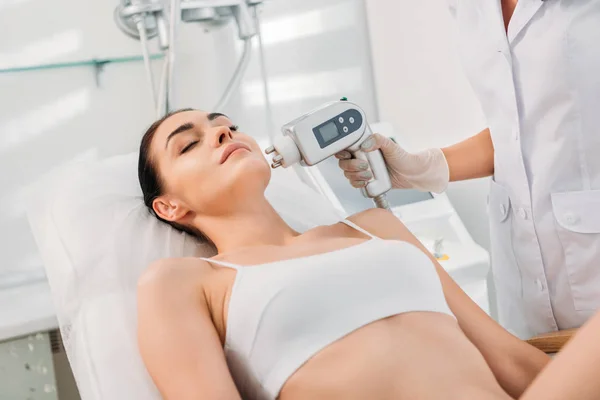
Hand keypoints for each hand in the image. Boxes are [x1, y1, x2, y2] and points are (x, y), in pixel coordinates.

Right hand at [335, 133, 449, 192]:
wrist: (413, 175)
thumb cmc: (404, 158)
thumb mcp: (392, 146)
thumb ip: (379, 140)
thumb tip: (365, 144)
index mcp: (365, 146)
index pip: (346, 146)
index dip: (342, 151)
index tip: (347, 155)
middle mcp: (362, 157)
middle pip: (344, 162)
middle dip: (351, 166)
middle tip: (364, 166)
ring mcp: (363, 169)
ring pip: (348, 173)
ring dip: (354, 175)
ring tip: (368, 175)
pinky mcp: (367, 180)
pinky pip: (354, 183)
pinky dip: (357, 183)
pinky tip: (366, 182)